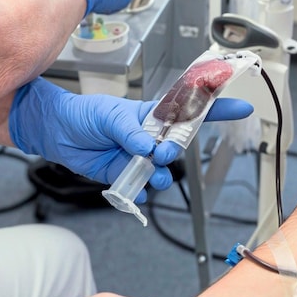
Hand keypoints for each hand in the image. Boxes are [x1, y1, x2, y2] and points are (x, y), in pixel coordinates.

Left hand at [8, 77, 252, 188]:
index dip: (216, 109)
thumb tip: (147, 146)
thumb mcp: (109, 114)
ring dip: (161, 172)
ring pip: (163, 169)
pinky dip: (142, 188)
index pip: (189, 111)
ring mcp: (138, 156)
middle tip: (164, 151)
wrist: (56, 132)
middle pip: (179, 144)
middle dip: (178, 150)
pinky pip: (142, 185)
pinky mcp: (124, 174)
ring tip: (151, 170)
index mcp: (151, 114)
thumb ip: (131, 130)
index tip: (241, 107)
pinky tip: (137, 185)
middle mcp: (149, 136)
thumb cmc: (83, 114)